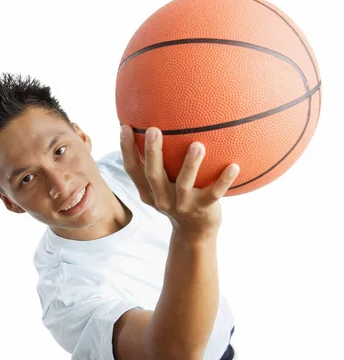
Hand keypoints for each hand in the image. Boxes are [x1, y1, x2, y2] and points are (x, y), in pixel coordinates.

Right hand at [120, 125, 239, 236]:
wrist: (195, 232)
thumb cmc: (177, 198)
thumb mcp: (161, 186)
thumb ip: (157, 164)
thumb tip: (152, 127)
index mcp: (148, 191)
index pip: (133, 169)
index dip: (126, 150)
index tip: (125, 127)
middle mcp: (162, 199)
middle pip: (153, 175)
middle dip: (152, 153)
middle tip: (154, 130)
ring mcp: (183, 205)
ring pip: (184, 184)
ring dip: (190, 165)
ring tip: (197, 145)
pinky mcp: (203, 209)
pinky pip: (214, 194)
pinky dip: (224, 181)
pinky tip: (234, 166)